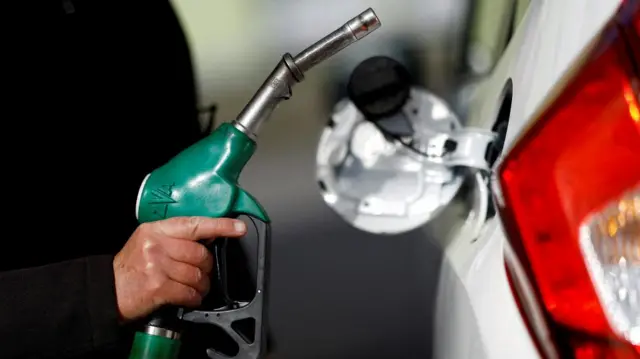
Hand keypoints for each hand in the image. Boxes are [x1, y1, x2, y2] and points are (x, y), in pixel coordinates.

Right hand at [113, 216, 246, 321]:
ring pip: (197, 275)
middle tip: (201, 273)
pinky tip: (189, 298)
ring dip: (201, 286)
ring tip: (194, 288)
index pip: (195, 224)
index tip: (239, 228)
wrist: (106, 291)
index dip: (220, 226)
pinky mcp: (158, 288)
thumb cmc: (130, 268)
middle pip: (200, 254)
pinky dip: (194, 298)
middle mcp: (157, 245)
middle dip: (206, 267)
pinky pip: (189, 292)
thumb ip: (174, 238)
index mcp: (156, 230)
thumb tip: (206, 239)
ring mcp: (157, 266)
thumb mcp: (148, 242)